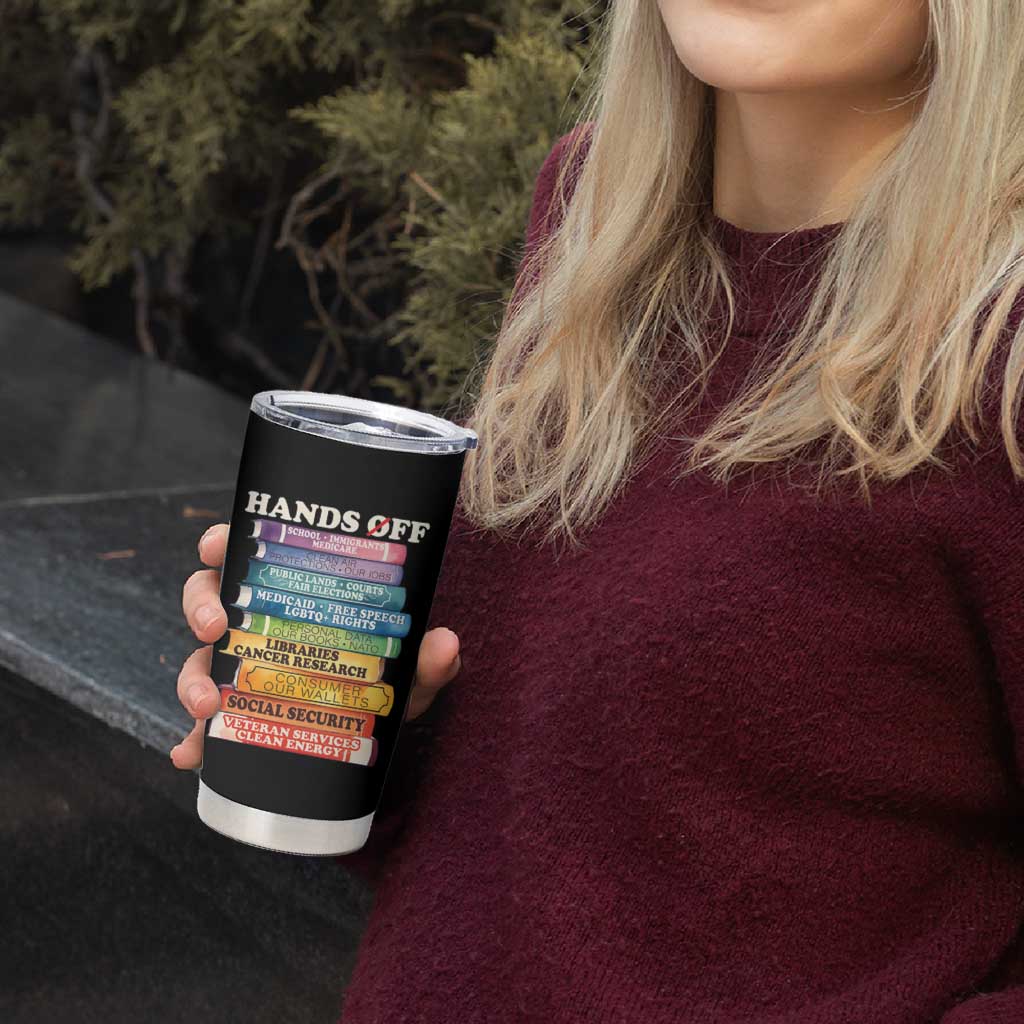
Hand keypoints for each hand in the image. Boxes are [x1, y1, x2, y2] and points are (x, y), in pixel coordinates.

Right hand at [169, 522, 461, 768]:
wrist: (380, 729)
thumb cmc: (388, 678)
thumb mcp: (408, 667)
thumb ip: (426, 658)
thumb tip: (445, 644)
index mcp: (290, 591)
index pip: (247, 553)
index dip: (221, 543)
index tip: (215, 545)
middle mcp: (259, 623)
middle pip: (207, 599)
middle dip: (200, 609)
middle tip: (215, 629)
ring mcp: (243, 667)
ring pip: (199, 659)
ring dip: (192, 679)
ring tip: (207, 706)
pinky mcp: (239, 713)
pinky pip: (205, 725)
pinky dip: (192, 741)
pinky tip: (191, 755)